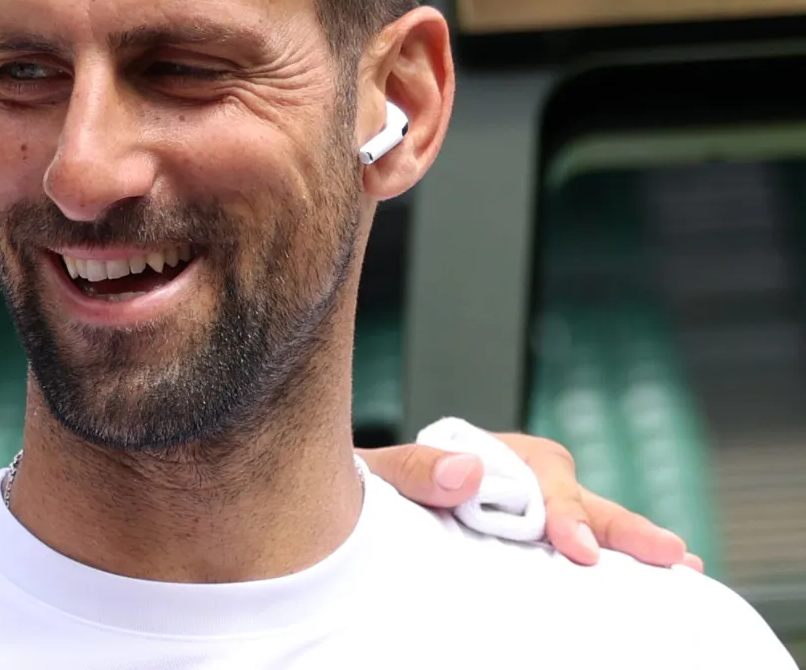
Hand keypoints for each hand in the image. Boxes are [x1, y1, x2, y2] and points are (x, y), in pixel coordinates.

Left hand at [358, 432, 702, 570]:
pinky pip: (573, 546)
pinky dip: (612, 557)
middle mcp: (518, 481)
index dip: (563, 514)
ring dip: (631, 539)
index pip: (541, 481)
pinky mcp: (525, 542)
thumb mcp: (383, 473)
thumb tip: (467, 472)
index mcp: (491, 457)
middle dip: (621, 525)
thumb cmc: (370, 488)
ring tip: (682, 565)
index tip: (576, 547)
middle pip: (580, 498)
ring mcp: (527, 513)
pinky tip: (656, 577)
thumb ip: (418, 468)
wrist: (353, 504)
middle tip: (668, 553)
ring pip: (588, 520)